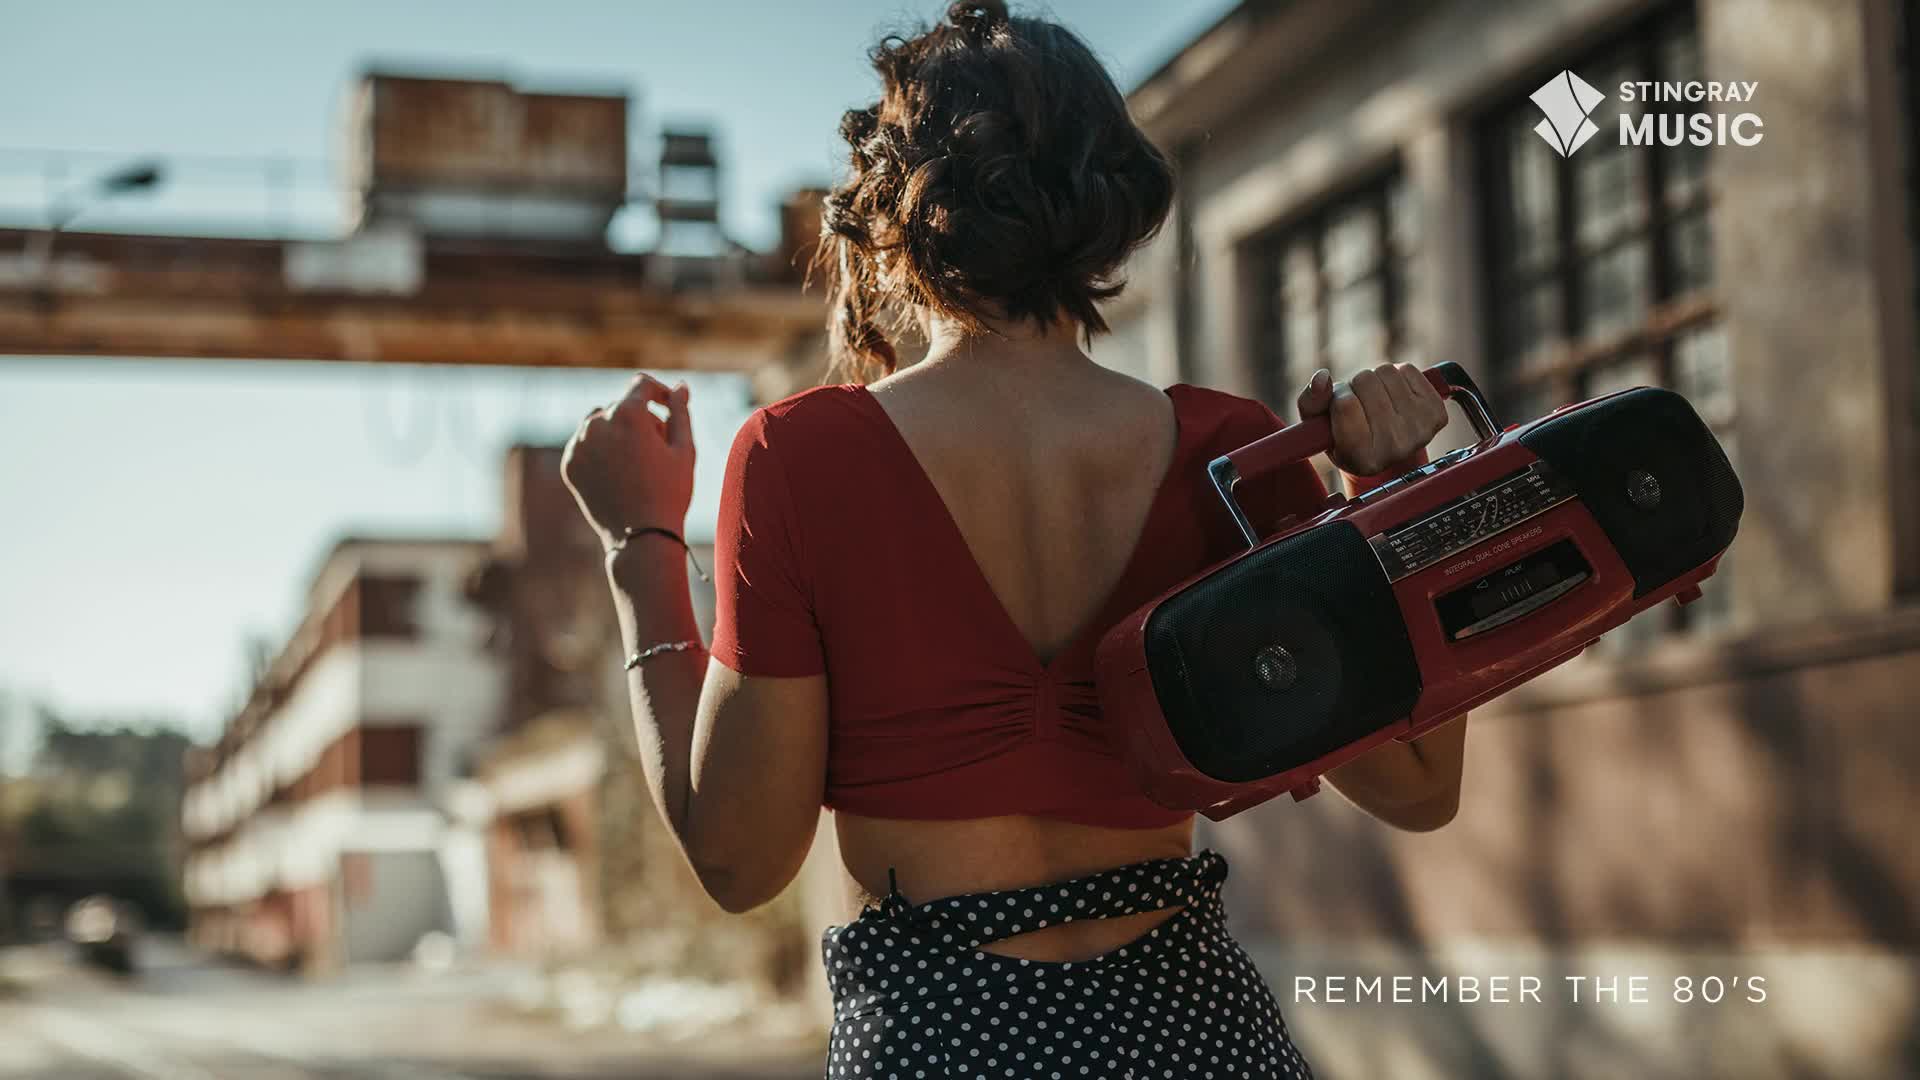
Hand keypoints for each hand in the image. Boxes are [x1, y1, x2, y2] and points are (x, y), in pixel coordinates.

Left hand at [562, 374, 695, 548]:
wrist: (640, 537)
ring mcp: (579, 444)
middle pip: (622, 406)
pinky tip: (619, 474)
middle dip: (642, 419)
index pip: (642, 384)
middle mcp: (597, 423)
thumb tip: (679, 386)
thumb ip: (680, 411)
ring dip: (618, 432)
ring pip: (600, 422)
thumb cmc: (670, 492)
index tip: (669, 406)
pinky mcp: (569, 463)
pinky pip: (586, 445)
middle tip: (660, 450)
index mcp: (628, 413)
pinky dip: (601, 452)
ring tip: (638, 462)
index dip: (660, 392)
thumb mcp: (684, 449)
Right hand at [1297, 363, 1447, 476]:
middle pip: (1366, 382)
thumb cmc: (1346, 438)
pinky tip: (1395, 396)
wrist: (1387, 452)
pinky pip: (1408, 370)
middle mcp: (1394, 448)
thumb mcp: (1319, 427)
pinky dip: (1398, 376)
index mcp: (1362, 458)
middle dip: (1357, 386)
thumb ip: (1311, 402)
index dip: (1339, 397)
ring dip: (1377, 380)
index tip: (1342, 408)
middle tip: (1361, 405)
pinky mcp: (1436, 413)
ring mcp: (1420, 430)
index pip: (1346, 405)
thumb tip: (1322, 377)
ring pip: (1386, 372)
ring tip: (1377, 400)